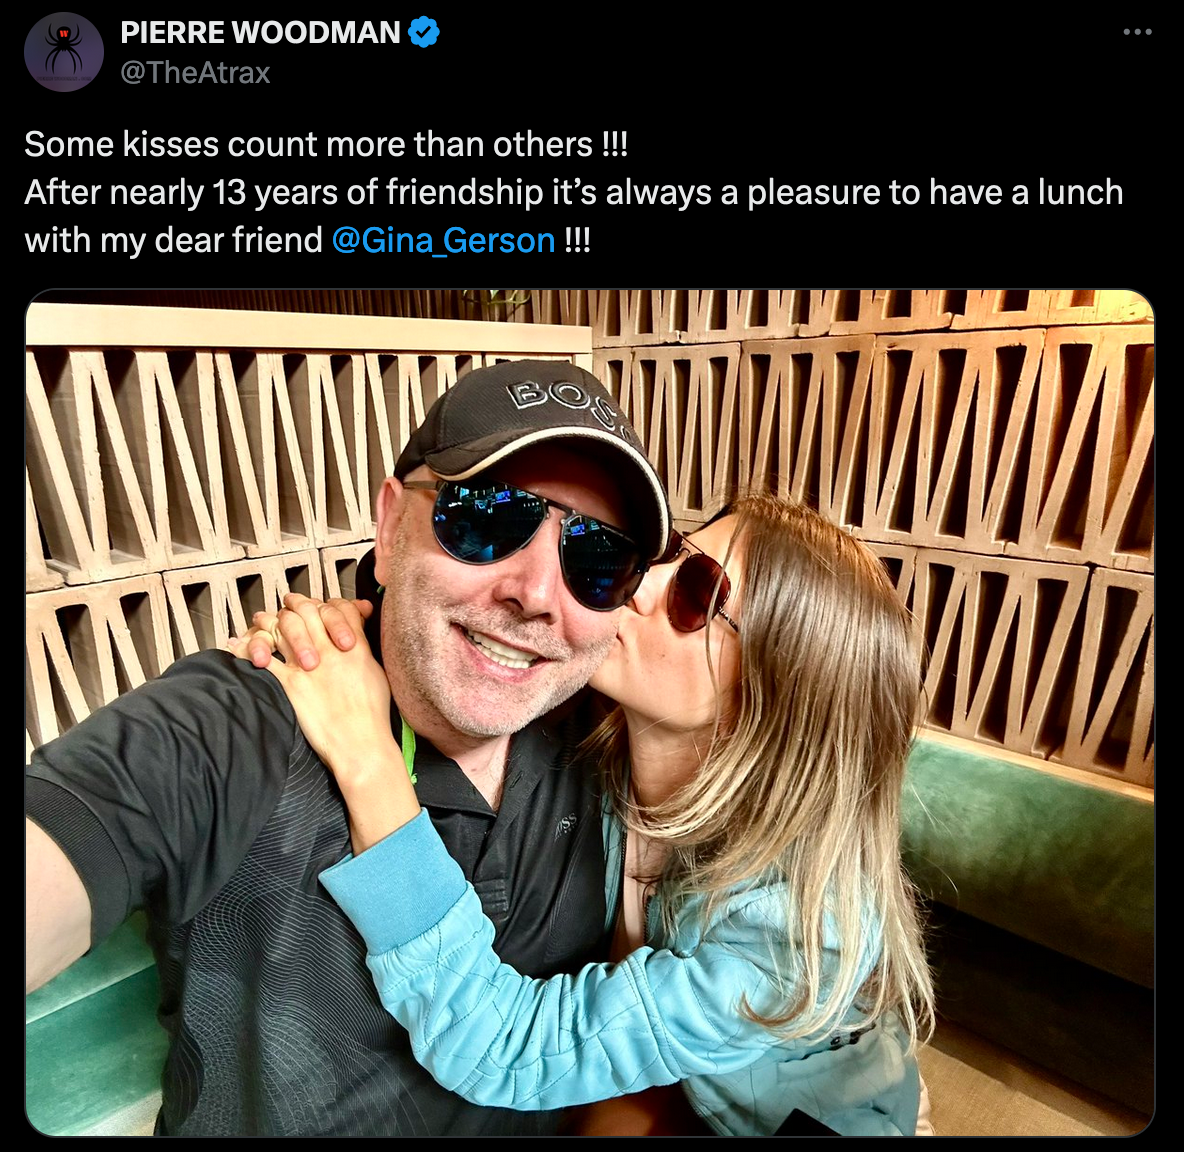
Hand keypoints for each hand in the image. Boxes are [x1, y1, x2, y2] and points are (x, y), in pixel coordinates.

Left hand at [227, 598, 417, 851]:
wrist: (360, 744)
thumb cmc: (372, 714)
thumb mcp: (376, 673)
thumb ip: (363, 649)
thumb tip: (355, 635)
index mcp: (355, 646)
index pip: (337, 608)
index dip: (325, 602)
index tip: (317, 604)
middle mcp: (330, 650)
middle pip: (307, 610)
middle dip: (296, 605)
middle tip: (289, 605)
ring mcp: (307, 666)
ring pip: (282, 627)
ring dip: (269, 621)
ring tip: (262, 621)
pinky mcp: (290, 685)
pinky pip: (264, 659)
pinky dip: (248, 651)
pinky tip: (238, 647)